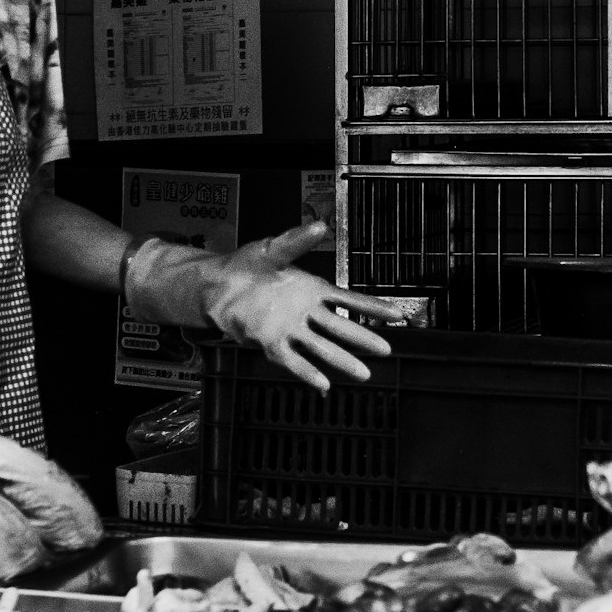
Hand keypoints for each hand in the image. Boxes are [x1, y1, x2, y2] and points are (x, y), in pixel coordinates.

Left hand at [194, 221, 411, 392]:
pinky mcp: (271, 342)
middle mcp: (305, 312)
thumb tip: (319, 226)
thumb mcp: (272, 250)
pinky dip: (308, 373)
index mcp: (311, 289)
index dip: (374, 307)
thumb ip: (296, 242)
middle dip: (364, 339)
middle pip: (341, 328)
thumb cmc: (244, 266)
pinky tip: (324, 385)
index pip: (350, 299)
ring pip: (323, 347)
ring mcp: (290, 329)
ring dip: (342, 360)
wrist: (214, 286)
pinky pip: (294, 360)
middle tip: (386, 349)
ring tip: (364, 374)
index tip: (397, 316)